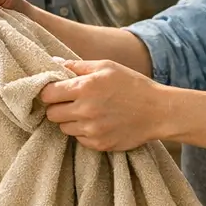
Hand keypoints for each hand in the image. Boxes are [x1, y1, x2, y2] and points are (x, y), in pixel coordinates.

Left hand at [40, 60, 168, 151]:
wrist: (158, 111)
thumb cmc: (132, 84)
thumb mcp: (107, 66)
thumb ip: (78, 65)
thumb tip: (53, 61)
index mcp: (85, 87)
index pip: (47, 94)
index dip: (48, 91)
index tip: (55, 90)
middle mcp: (85, 110)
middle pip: (51, 114)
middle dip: (57, 107)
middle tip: (70, 101)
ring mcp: (92, 130)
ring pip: (63, 128)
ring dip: (70, 120)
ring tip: (87, 111)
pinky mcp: (99, 144)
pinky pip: (78, 139)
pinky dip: (83, 131)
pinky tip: (98, 122)